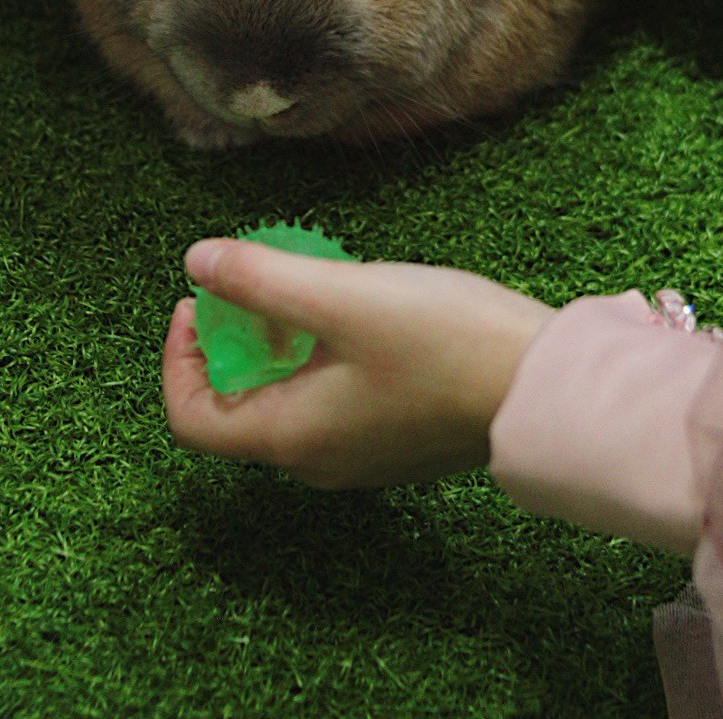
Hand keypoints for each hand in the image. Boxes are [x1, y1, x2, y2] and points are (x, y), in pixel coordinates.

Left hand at [163, 239, 548, 487]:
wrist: (544, 388)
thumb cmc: (443, 342)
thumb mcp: (341, 297)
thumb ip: (261, 280)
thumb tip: (197, 262)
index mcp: (291, 437)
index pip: (191, 420)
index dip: (178, 359)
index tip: (197, 301)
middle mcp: (317, 460)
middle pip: (237, 408)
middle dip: (230, 340)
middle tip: (254, 280)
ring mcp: (360, 454)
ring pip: (285, 400)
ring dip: (276, 343)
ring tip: (306, 281)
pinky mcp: (396, 437)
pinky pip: (329, 400)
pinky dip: (317, 355)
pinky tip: (354, 306)